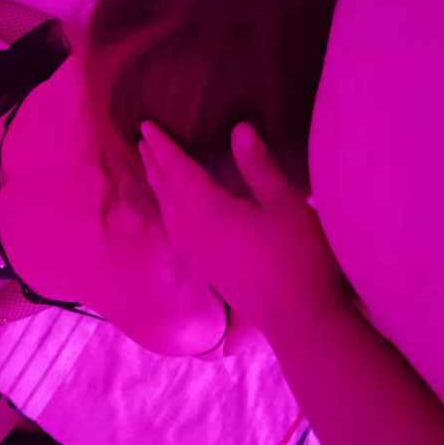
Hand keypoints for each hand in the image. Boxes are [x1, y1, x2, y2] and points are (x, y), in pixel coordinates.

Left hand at [139, 121, 348, 331]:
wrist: (299, 318)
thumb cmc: (298, 256)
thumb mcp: (284, 204)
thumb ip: (257, 166)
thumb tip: (238, 129)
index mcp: (207, 210)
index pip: (177, 169)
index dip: (163, 146)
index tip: (147, 126)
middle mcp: (191, 231)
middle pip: (166, 189)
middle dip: (155, 162)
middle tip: (144, 140)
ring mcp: (195, 253)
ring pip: (167, 210)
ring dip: (158, 184)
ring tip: (152, 167)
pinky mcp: (204, 268)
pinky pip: (174, 227)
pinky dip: (167, 207)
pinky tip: (173, 211)